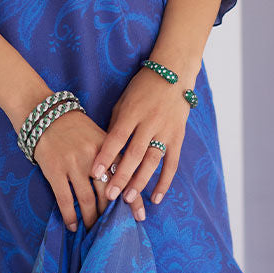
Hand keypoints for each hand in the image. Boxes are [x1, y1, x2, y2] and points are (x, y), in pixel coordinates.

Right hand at [31, 108, 143, 231]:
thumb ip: (111, 156)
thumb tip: (122, 184)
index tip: (139, 216)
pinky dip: (70, 216)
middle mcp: (93, 157)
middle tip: (114, 229)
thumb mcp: (99, 136)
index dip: (133, 198)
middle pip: (107, 192)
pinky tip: (74, 226)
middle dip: (111, 213)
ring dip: (91, 218)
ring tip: (93, 230)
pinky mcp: (54, 170)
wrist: (45, 114)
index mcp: (108, 147)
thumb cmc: (75, 127)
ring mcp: (73, 164)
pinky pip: (64, 199)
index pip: (125, 176)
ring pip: (87, 199)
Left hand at [90, 68, 188, 210]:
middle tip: (110, 195)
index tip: (95, 173)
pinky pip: (172, 163)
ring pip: (152, 161)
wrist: (174, 73)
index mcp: (132, 112)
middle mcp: (150, 122)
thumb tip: (105, 151)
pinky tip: (155, 198)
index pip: (117, 137)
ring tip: (128, 199)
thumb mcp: (124, 101)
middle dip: (122, 176)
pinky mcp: (179, 137)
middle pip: (134, 154)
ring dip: (140, 182)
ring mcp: (166, 131)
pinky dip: (165, 182)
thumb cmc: (142, 87)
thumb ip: (116, 125)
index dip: (106, 156)